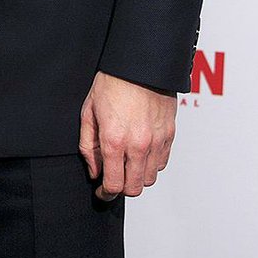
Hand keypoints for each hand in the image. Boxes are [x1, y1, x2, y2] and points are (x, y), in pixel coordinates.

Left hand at [79, 71, 176, 198]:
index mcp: (114, 140)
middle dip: (122, 188)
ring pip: (149, 178)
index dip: (105, 193)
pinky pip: (162, 163)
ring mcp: (156, 141)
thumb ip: (89, 146)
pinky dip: (151, 164)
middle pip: (134, 188)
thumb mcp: (88, 112)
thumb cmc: (112, 83)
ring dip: (137, 176)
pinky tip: (141, 153)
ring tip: (127, 164)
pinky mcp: (169, 134)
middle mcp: (138, 145)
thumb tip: (94, 171)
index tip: (102, 192)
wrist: (139, 64)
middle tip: (114, 180)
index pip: (113, 185)